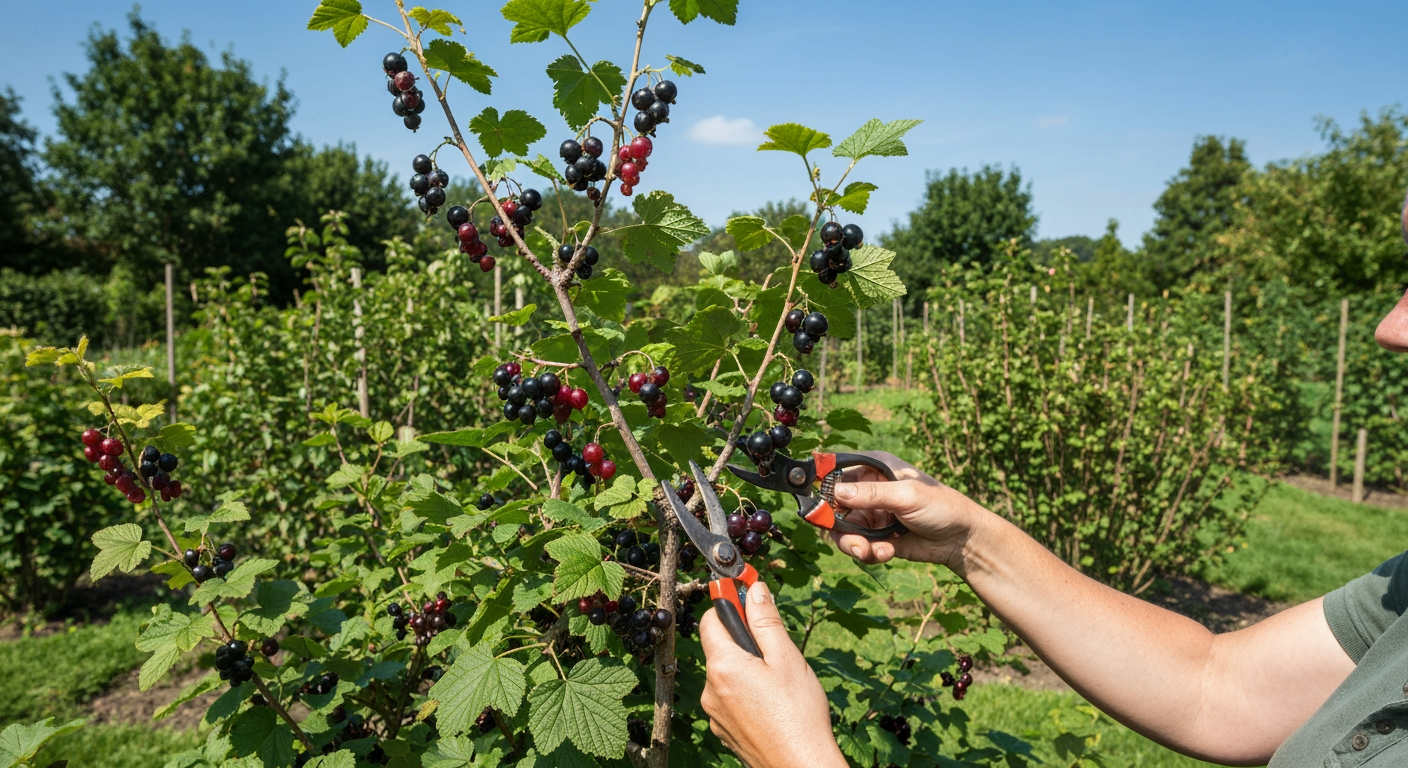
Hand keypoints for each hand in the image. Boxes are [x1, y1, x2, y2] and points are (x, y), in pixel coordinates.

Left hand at [699, 581, 846, 767]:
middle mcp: (710, 688)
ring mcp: (714, 713)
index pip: (711, 619)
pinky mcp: (722, 730)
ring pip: (726, 674)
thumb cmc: (799, 713)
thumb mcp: (786, 658)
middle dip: (744, 641)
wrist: (801, 766)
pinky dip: (746, 694)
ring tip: (778, 685)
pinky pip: (729, 699)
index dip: (728, 604)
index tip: (745, 594)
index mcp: (723, 665)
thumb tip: (754, 589)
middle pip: (719, 647)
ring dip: (746, 670)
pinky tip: (772, 705)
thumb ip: (766, 621)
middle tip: (776, 650)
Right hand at [828, 451, 987, 570]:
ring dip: (856, 545)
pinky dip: (869, 553)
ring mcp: (871, 514)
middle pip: (832, 508)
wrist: (962, 540)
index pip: (836, 471)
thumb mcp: (906, 496)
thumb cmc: (942, 507)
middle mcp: (868, 489)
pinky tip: (889, 552)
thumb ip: (871, 494)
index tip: (816, 508)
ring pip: (843, 532)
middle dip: (840, 530)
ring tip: (872, 552)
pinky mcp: (876, 537)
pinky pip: (858, 547)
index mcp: (874, 468)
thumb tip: (836, 492)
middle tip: (855, 545)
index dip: (822, 487)